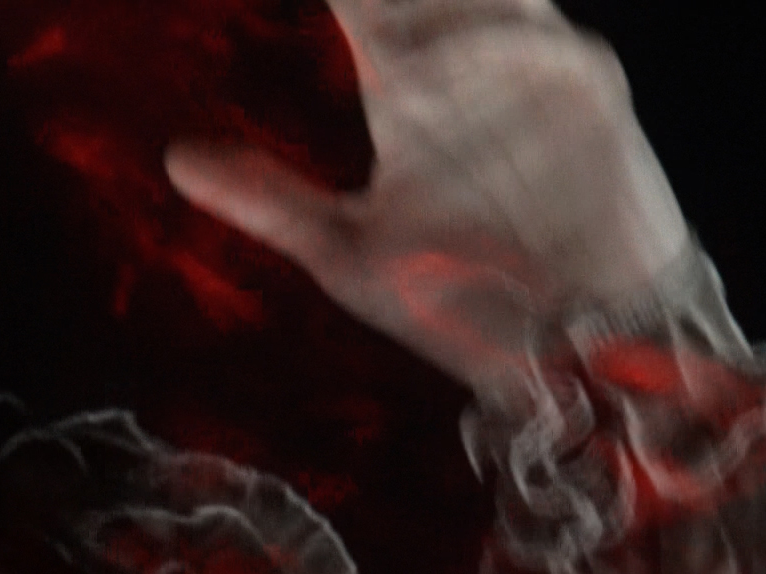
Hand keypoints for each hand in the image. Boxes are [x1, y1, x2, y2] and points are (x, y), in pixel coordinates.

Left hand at [164, 0, 692, 399]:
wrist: (570, 347)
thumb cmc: (464, 297)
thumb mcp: (348, 254)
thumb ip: (269, 202)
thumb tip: (175, 159)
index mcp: (402, 83)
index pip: (358, 0)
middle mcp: (464, 60)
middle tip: (343, 0)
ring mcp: (532, 68)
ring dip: (441, 3)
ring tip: (365, 21)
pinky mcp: (590, 92)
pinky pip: (544, 48)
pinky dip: (492, 49)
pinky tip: (416, 71)